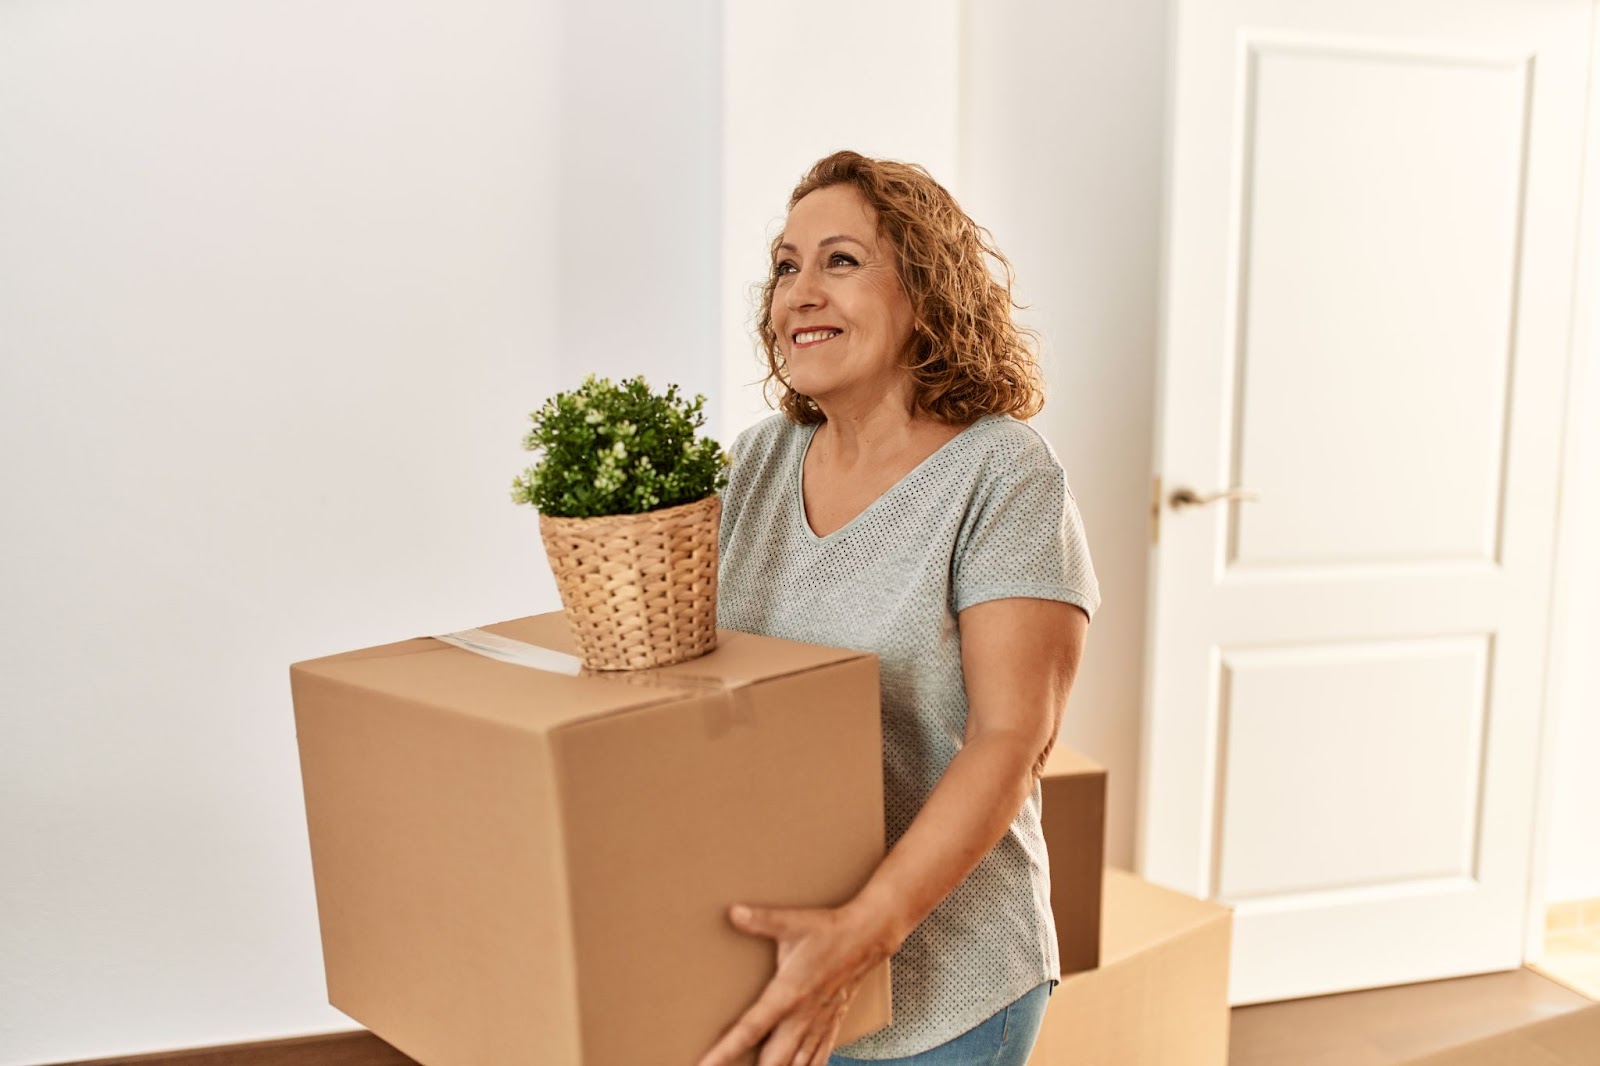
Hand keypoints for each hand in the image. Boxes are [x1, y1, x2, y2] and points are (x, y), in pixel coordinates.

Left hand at [696, 901, 894, 1065]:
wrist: (868, 937)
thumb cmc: (829, 930)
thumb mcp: (792, 922)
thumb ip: (761, 920)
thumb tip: (734, 913)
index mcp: (788, 994)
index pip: (750, 1030)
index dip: (725, 1052)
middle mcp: (803, 1017)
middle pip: (772, 1062)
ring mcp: (818, 1025)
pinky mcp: (831, 1025)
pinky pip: (817, 1059)